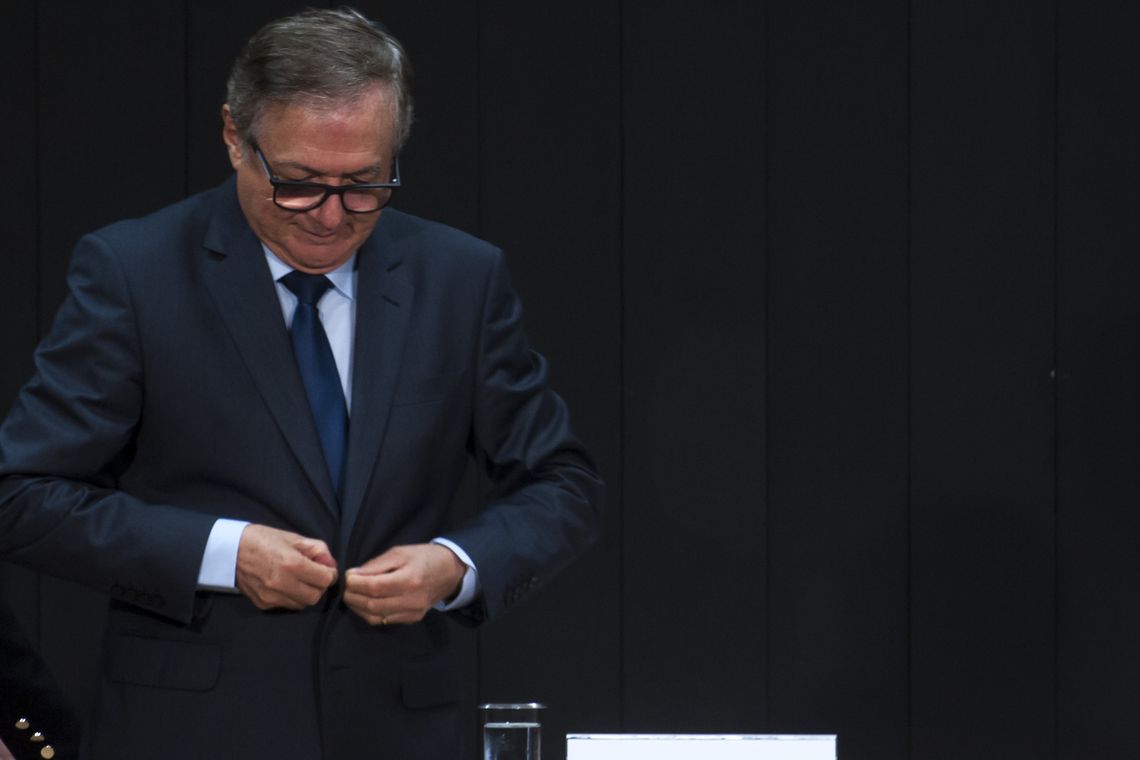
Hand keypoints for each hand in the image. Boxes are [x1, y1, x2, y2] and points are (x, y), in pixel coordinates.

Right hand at [235, 524, 337, 609]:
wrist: (229, 550)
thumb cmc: (263, 539)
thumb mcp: (293, 537)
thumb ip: (317, 550)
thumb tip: (330, 564)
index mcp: (292, 564)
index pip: (325, 580)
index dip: (329, 574)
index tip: (325, 568)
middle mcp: (282, 583)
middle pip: (315, 596)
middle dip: (319, 586)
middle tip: (313, 575)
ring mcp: (271, 596)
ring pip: (302, 604)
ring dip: (305, 593)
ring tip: (298, 580)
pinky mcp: (263, 603)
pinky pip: (286, 605)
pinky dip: (291, 597)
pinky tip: (284, 584)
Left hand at [343, 544, 465, 625]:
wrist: (449, 571)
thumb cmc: (423, 557)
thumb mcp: (399, 552)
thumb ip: (375, 565)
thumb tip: (352, 576)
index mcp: (410, 579)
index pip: (374, 587)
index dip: (355, 584)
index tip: (347, 576)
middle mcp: (412, 600)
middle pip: (372, 605)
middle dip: (353, 597)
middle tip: (346, 587)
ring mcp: (412, 612)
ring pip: (375, 617)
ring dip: (358, 608)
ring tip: (352, 596)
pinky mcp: (412, 619)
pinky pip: (384, 620)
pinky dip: (370, 613)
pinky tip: (365, 603)